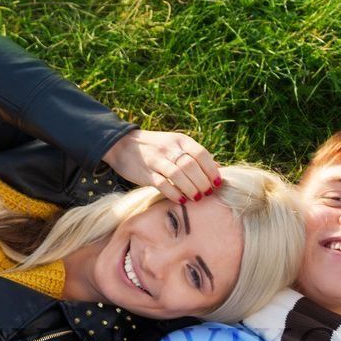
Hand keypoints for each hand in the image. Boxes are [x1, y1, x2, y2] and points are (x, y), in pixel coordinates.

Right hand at [102, 129, 219, 203]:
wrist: (122, 144)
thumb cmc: (154, 147)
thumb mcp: (175, 144)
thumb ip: (194, 155)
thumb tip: (218, 167)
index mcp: (180, 140)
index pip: (201, 154)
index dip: (212, 170)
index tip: (217, 183)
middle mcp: (169, 148)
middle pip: (191, 166)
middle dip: (202, 182)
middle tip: (207, 193)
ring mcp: (156, 160)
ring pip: (178, 175)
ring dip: (190, 188)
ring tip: (197, 198)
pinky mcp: (145, 173)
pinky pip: (162, 184)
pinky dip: (174, 193)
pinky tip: (181, 200)